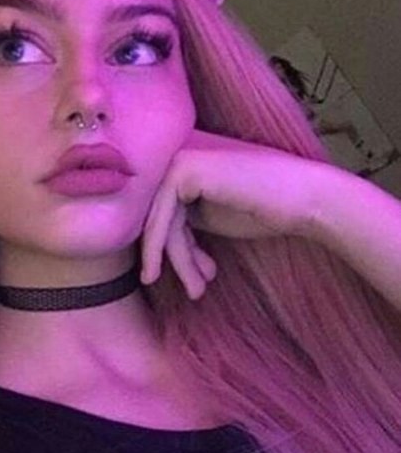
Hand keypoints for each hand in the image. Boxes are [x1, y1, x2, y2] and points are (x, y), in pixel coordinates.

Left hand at [140, 129, 327, 298]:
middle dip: (178, 260)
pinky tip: (185, 276)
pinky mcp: (183, 170)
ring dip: (181, 263)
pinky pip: (163, 219)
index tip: (194, 280)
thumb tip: (150, 244)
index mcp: (183, 171)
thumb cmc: (263, 210)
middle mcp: (177, 160)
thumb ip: (182, 223)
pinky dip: (165, 251)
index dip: (175, 252)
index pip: (164, 216)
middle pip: (160, 220)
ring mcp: (179, 162)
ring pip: (161, 224)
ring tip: (197, 291)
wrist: (303, 200)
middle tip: (195, 292)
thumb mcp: (210, 219)